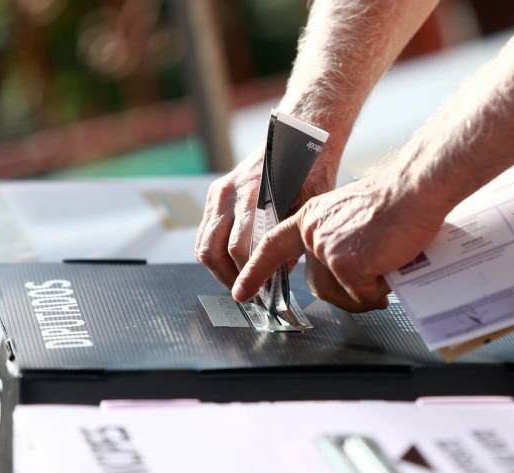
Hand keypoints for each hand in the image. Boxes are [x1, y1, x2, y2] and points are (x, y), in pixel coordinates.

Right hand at [194, 146, 336, 286]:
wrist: (296, 137)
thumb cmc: (309, 171)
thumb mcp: (308, 208)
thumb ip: (289, 240)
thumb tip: (277, 274)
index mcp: (254, 197)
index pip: (239, 249)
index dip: (248, 275)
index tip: (258, 293)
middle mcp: (231, 194)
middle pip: (213, 251)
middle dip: (229, 277)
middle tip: (247, 291)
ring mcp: (220, 193)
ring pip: (204, 245)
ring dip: (219, 268)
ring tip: (239, 279)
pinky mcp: (216, 193)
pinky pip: (206, 232)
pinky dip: (215, 252)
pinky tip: (233, 261)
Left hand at [232, 174, 444, 311]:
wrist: (413, 190)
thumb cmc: (394, 202)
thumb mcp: (350, 216)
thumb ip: (335, 239)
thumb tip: (344, 274)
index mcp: (310, 218)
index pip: (273, 247)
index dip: (256, 272)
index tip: (242, 292)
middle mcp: (312, 234)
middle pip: (318, 285)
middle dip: (345, 296)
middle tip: (370, 292)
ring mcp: (327, 250)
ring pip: (341, 294)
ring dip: (365, 295)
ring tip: (387, 274)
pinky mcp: (346, 265)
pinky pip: (363, 295)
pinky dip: (380, 290)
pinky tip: (392, 268)